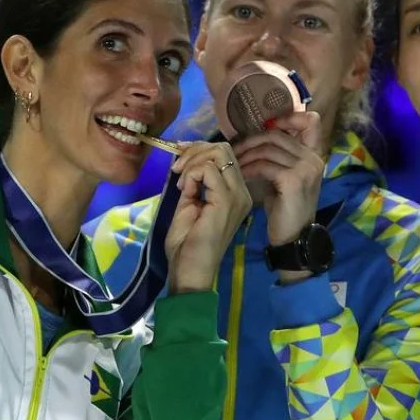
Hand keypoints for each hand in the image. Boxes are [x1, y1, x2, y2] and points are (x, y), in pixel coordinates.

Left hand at [164, 142, 252, 293]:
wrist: (190, 270)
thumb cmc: (187, 244)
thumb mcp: (190, 204)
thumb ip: (194, 182)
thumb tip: (189, 164)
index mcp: (236, 193)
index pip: (225, 156)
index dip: (199, 151)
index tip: (179, 164)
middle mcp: (242, 192)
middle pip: (224, 149)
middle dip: (195, 150)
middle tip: (177, 168)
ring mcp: (237, 196)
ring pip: (219, 154)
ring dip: (192, 160)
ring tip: (180, 179)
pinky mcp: (226, 201)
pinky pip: (209, 169)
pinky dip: (191, 173)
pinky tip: (184, 189)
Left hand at [232, 111, 325, 279]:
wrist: (293, 237)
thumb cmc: (285, 207)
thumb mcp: (284, 177)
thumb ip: (278, 157)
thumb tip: (256, 136)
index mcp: (314, 154)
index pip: (310, 120)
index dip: (288, 117)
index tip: (266, 127)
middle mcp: (313, 158)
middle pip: (277, 134)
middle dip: (251, 139)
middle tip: (233, 149)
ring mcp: (305, 168)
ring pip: (268, 148)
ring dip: (245, 154)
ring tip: (232, 163)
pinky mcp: (293, 180)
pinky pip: (263, 165)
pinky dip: (248, 168)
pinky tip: (239, 174)